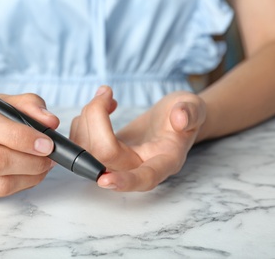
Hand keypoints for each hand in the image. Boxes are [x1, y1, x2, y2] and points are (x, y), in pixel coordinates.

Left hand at [70, 86, 205, 190]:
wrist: (173, 117)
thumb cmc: (183, 114)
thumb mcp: (193, 107)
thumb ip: (190, 113)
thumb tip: (180, 118)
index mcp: (163, 161)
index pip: (144, 178)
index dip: (125, 181)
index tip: (105, 181)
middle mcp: (137, 166)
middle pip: (105, 155)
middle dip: (96, 118)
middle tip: (106, 92)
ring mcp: (118, 161)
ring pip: (87, 149)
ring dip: (87, 116)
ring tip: (105, 96)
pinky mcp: (103, 152)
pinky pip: (81, 143)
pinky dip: (82, 120)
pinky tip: (100, 106)